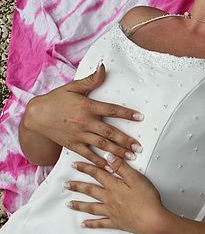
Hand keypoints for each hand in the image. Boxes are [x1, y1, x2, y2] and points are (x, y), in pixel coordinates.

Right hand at [24, 63, 143, 167]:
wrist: (36, 116)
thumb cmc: (56, 100)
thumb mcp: (73, 87)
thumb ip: (91, 80)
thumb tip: (103, 67)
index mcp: (87, 106)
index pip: (112, 110)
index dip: (127, 114)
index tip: (140, 117)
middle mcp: (85, 122)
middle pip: (110, 132)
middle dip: (126, 140)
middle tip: (138, 147)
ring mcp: (79, 135)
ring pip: (102, 145)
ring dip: (117, 152)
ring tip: (131, 157)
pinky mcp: (72, 145)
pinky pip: (88, 154)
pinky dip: (99, 161)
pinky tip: (110, 167)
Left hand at [65, 155, 167, 233]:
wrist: (151, 221)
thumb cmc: (147, 199)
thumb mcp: (136, 178)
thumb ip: (121, 167)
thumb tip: (108, 157)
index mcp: (114, 186)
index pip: (97, 174)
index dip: (85, 168)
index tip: (74, 165)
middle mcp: (109, 199)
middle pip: (90, 190)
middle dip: (77, 186)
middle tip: (65, 185)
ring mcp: (111, 212)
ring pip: (91, 207)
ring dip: (79, 205)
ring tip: (68, 204)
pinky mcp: (117, 222)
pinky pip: (100, 223)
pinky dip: (91, 224)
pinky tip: (84, 224)